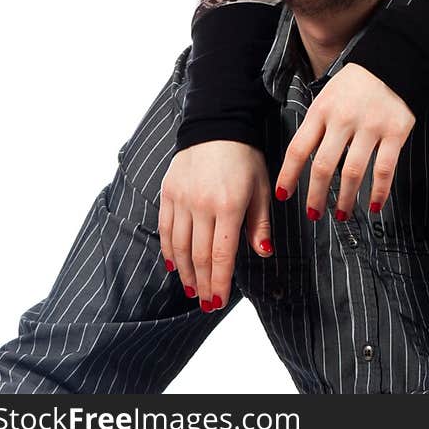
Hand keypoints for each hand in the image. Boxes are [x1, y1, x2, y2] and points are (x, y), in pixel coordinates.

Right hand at [158, 141, 271, 310]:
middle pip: (200, 255)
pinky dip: (169, 250)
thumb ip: (260, 223)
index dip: (220, 282)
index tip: (218, 302)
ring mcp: (182, 199)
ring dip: (186, 272)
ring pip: (180, 246)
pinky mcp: (168, 193)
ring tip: (192, 289)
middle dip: (204, 283)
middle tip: (206, 303)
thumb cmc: (245, 157)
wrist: (217, 125)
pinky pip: (165, 228)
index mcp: (229, 205)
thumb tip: (263, 253)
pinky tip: (174, 264)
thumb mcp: (261, 187)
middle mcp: (202, 205)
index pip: (222, 254)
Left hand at [276, 63, 414, 218]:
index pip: (298, 148)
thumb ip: (317, 126)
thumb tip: (303, 163)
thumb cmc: (355, 84)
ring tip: (342, 214)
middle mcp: (343, 119)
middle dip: (315, 196)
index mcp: (322, 109)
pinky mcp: (395, 132)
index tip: (283, 196)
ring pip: (352, 172)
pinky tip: (373, 205)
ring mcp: (370, 126)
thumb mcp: (327, 96)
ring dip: (345, 199)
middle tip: (313, 214)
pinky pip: (384, 169)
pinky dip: (379, 192)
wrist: (391, 61)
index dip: (288, 175)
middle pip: (323, 166)